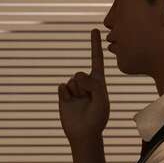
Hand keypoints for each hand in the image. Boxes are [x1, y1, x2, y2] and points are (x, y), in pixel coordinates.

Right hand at [58, 28, 109, 143]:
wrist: (84, 133)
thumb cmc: (97, 117)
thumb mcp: (101, 99)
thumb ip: (93, 84)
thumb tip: (76, 75)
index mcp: (99, 82)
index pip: (97, 59)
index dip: (95, 44)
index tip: (95, 29)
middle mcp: (86, 83)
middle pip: (80, 75)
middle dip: (83, 86)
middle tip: (88, 100)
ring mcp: (74, 89)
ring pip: (71, 81)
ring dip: (76, 93)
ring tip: (80, 104)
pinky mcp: (64, 95)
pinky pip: (62, 87)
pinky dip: (65, 95)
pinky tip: (70, 103)